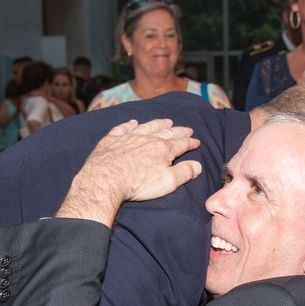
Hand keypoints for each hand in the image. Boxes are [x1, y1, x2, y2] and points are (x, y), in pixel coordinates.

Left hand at [57, 119, 201, 225]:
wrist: (106, 179)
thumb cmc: (138, 183)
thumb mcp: (168, 182)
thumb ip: (184, 172)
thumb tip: (198, 165)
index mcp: (163, 149)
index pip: (181, 143)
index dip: (190, 142)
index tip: (196, 141)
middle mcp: (148, 139)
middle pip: (166, 132)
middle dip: (178, 131)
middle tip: (187, 128)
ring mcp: (129, 138)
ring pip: (147, 127)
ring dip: (157, 124)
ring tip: (166, 121)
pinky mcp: (112, 140)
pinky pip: (123, 128)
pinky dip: (129, 124)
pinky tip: (133, 122)